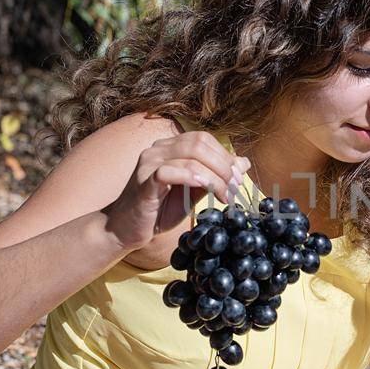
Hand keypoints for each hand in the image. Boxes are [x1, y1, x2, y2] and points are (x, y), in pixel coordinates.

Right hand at [102, 131, 250, 252]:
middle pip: (199, 143)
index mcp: (169, 147)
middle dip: (223, 166)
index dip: (225, 156)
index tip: (238, 178)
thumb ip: (215, 176)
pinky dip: (191, 178)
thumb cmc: (159, 210)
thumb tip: (243, 163)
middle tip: (234, 188)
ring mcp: (148, 163)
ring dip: (214, 177)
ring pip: (189, 156)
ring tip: (223, 196)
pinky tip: (204, 191)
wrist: (126, 229)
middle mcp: (158, 149)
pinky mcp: (143, 182)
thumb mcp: (193, 191)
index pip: (203, 139)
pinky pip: (168, 171)